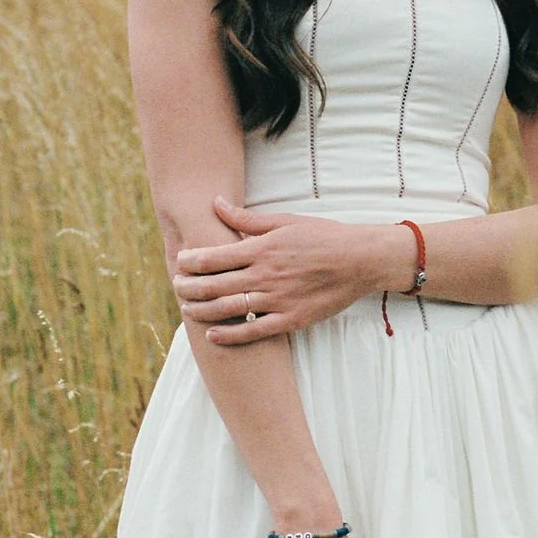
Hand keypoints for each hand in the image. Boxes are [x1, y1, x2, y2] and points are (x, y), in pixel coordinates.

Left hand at [176, 199, 403, 344]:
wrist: (360, 260)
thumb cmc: (323, 236)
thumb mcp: (284, 220)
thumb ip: (247, 217)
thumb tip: (216, 203)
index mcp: (261, 248)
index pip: (212, 257)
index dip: (189, 262)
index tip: (180, 262)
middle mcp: (265, 275)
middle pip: (212, 285)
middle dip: (188, 287)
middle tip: (176, 286)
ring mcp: (277, 300)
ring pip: (227, 309)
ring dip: (201, 311)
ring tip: (187, 309)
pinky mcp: (290, 320)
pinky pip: (252, 331)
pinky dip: (228, 335)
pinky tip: (212, 335)